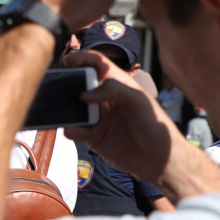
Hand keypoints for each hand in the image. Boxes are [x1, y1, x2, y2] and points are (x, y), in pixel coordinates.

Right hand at [62, 51, 178, 182]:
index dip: (82, 58)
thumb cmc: (156, 126)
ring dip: (66, 110)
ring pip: (73, 108)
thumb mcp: (139, 101)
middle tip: (60, 89)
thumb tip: (84, 94)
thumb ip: (114, 89)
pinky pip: (75, 130)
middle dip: (68, 85)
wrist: (159, 161)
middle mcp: (105, 99)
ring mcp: (97, 118)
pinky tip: (73, 131)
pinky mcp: (92, 137)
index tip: (68, 61)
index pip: (97, 64)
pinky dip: (70, 130)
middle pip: (80, 85)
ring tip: (63, 112)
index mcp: (118, 85)